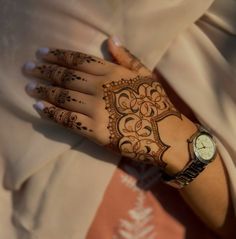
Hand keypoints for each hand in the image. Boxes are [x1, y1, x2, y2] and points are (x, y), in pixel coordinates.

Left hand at [23, 36, 195, 170]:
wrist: (164, 134)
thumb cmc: (156, 104)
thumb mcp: (145, 75)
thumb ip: (127, 57)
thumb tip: (110, 39)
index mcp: (112, 73)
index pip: (78, 60)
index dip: (58, 55)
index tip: (42, 53)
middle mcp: (100, 88)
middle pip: (66, 77)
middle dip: (45, 71)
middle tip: (28, 68)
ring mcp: (95, 110)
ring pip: (63, 97)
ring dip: (43, 91)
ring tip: (29, 87)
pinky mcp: (94, 131)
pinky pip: (67, 120)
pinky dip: (51, 113)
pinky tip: (39, 108)